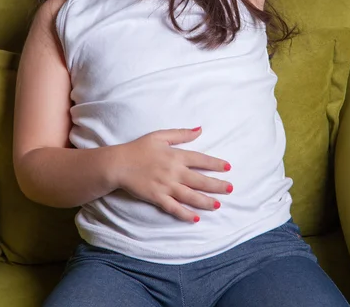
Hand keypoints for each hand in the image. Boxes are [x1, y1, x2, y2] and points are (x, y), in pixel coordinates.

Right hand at [114, 127, 232, 223]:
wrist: (118, 164)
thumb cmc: (138, 148)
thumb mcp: (160, 136)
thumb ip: (181, 134)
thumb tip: (200, 129)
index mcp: (175, 155)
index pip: (200, 160)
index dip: (215, 164)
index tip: (228, 167)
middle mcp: (174, 172)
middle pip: (200, 180)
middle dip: (217, 185)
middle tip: (231, 189)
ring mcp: (166, 186)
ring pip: (191, 196)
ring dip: (206, 201)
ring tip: (218, 205)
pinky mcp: (157, 197)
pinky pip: (174, 208)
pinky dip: (185, 214)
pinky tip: (195, 218)